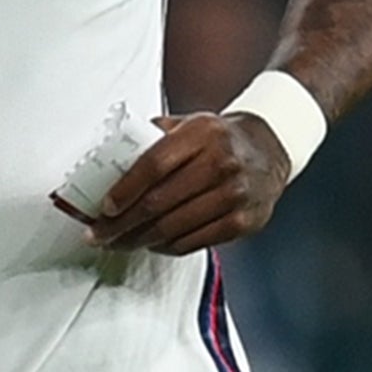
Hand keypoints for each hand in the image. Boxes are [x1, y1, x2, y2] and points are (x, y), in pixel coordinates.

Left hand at [86, 111, 290, 253]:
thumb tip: (109, 156)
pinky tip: (152, 244)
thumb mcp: (191, 124)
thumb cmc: (223, 138)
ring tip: (118, 243)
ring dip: (138, 240)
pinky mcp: (243, 222)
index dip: (124, 189)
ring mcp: (235, 195)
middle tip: (99, 234)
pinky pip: (193, 242)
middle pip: (159, 202)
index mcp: (203, 133)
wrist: (272, 148)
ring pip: (173, 228)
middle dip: (121, 224)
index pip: (154, 164)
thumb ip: (155, 136)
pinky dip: (166, 247)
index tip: (103, 207)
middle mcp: (222, 163)